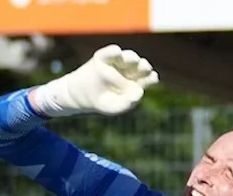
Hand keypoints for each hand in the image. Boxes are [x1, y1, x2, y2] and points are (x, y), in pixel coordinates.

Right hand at [32, 44, 158, 117]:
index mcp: (134, 81)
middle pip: (139, 65)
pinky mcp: (103, 57)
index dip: (151, 77)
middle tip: (144, 67)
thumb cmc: (101, 101)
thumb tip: (140, 92)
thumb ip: (128, 103)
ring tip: (132, 60)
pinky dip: (114, 52)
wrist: (79, 96)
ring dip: (132, 58)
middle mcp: (128, 69)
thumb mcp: (114, 107)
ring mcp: (116, 62)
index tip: (153, 77)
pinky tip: (117, 53)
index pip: (147, 77)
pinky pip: (110, 52)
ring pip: (128, 57)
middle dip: (143, 65)